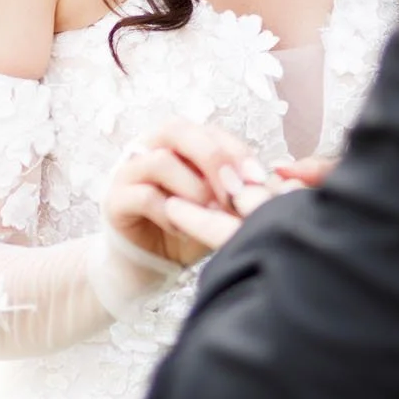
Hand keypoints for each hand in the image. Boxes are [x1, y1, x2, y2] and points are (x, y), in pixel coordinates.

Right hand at [105, 118, 283, 270]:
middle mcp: (149, 147)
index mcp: (178, 143)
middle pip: (179, 130)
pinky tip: (184, 229)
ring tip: (210, 214)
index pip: (210, 132)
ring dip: (193, 189)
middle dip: (214, 160)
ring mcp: (128, 172)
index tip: (259, 181)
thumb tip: (285, 181)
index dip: (237, 153)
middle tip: (234, 192)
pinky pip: (144, 196)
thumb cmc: (189, 230)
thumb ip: (243, 191)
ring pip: (160, 160)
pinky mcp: (114, 201)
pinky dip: (170, 212)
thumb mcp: (222, 208)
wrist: (148, 267)